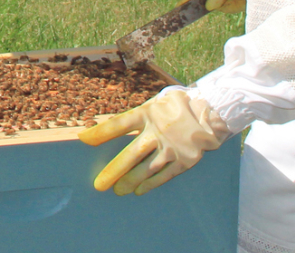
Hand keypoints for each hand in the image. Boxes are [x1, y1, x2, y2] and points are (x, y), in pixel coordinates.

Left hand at [79, 90, 229, 195]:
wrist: (210, 112)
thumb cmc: (175, 107)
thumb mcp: (155, 103)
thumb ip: (136, 117)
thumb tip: (109, 130)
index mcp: (148, 113)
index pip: (119, 123)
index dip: (101, 132)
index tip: (84, 140)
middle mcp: (158, 131)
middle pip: (132, 154)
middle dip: (114, 171)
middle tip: (100, 184)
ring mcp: (171, 147)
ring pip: (147, 168)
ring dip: (130, 181)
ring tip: (118, 190)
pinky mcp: (184, 160)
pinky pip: (164, 175)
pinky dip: (150, 184)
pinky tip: (139, 190)